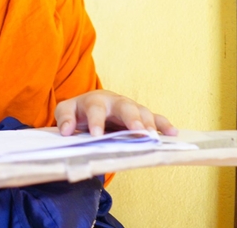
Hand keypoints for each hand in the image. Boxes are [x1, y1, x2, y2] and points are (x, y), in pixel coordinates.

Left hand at [55, 89, 176, 136]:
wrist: (91, 106)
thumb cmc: (79, 111)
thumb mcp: (66, 111)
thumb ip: (64, 118)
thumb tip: (66, 131)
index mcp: (95, 100)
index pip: (95, 109)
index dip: (96, 121)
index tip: (96, 135)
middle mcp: (115, 101)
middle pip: (125, 107)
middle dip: (131, 118)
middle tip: (137, 131)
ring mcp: (130, 108)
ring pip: (141, 112)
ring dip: (148, 123)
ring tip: (153, 136)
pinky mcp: (141, 116)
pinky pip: (154, 118)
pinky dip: (163, 125)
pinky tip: (172, 133)